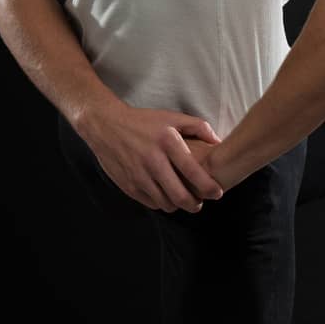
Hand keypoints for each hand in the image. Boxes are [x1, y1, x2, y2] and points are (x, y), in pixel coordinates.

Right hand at [82, 105, 227, 212]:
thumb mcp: (171, 117)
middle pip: (180, 196)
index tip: (217, 193)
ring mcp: (138, 175)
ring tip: (182, 199)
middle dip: (195, 205)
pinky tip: (164, 194)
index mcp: (167, 142)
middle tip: (200, 203)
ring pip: (166, 204)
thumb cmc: (143, 122)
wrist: (106, 125)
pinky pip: (151, 203)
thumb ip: (198, 127)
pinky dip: (161, 203)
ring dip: (178, 206)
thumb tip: (218, 142)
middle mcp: (153, 160)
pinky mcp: (128, 185)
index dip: (209, 187)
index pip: (193, 172)